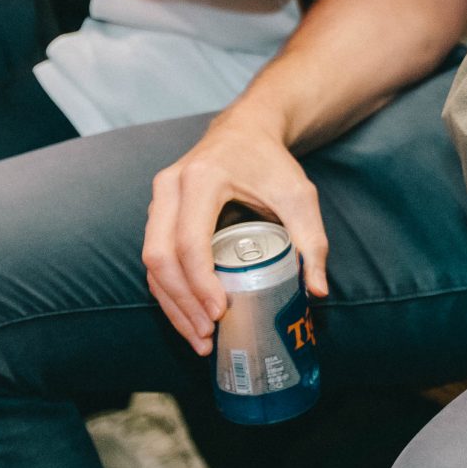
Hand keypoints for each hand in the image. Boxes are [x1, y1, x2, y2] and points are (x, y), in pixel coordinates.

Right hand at [142, 110, 331, 352]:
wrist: (246, 129)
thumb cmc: (272, 163)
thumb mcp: (299, 195)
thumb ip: (311, 241)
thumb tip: (316, 292)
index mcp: (202, 179)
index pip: (190, 241)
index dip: (200, 284)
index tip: (220, 313)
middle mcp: (171, 187)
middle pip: (160, 256)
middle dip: (181, 303)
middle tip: (208, 335)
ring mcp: (159, 199)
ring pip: (151, 262)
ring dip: (171, 304)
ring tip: (199, 338)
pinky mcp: (158, 212)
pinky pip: (155, 258)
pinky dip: (169, 291)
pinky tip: (189, 317)